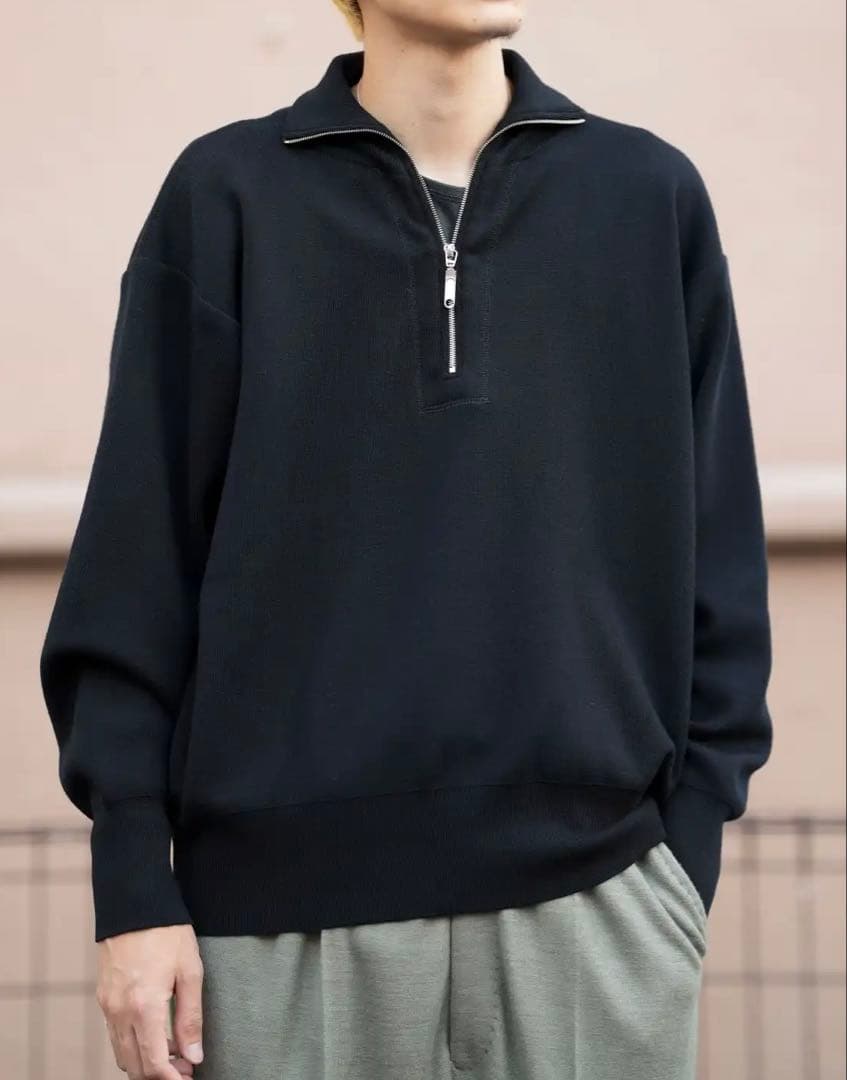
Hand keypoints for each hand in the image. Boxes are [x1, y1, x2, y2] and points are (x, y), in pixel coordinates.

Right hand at [96, 924, 203, 1078]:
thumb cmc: (166, 932)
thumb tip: (194, 1055)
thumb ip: (190, 1018)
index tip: (189, 1077)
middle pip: (135, 1066)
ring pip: (122, 1054)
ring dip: (145, 1062)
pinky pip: (115, 1035)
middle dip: (159, 1074)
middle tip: (185, 1067)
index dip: (172, 1079)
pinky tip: (153, 1035)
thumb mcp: (190, 971)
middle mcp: (120, 1012)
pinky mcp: (103, 997)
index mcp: (144, 1007)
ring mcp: (108, 1006)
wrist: (134, 903)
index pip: (154, 1064)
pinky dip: (132, 1045)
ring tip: (173, 1053)